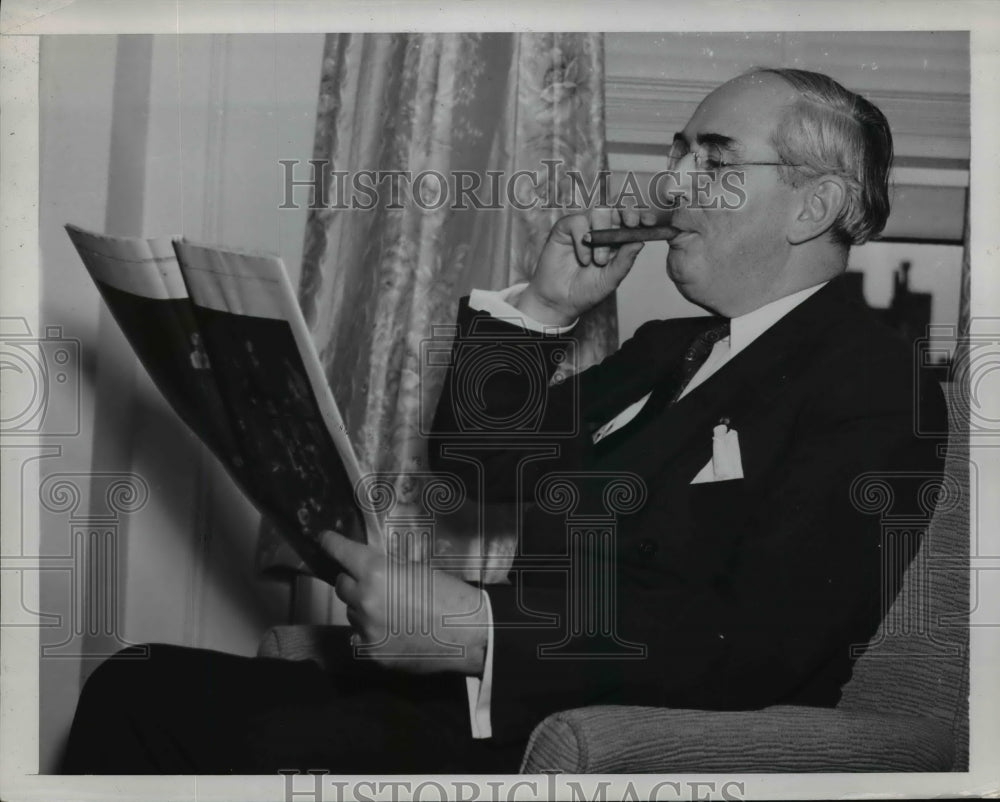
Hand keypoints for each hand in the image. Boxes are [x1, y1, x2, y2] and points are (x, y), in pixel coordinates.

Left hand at [322, 530, 488, 675]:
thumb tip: (367, 570)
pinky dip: (370, 632)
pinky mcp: (370, 652)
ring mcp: (365, 628)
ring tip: (392, 612)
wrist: (468, 634)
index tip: (325, 540)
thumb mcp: (415, 570)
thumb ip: (385, 569)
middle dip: (353, 581)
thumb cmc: (449, 596)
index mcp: (376, 572)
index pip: (341, 553)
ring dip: (363, 608)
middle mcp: (364, 599)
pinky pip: (359, 636)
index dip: (331, 544)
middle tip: (374, 585)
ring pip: (350, 613)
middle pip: (341, 585)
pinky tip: (391, 631)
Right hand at [515, 207, 657, 325]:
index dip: (641, 217)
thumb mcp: (611, 279)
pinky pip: (577, 221)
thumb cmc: (586, 291)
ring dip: (602, 234)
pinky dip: (582, 240)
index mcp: (616, 240)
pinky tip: (583, 259)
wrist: (561, 302)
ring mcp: (583, 228)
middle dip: (627, 213)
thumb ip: (625, 261)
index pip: (631, 221)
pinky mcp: (565, 229)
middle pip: (617, 209)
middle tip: (632, 224)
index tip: (650, 223)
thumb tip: (641, 242)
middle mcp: (601, 230)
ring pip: (598, 212)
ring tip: (598, 260)